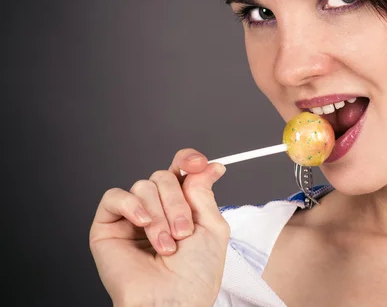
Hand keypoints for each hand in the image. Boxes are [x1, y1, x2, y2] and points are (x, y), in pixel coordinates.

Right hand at [89, 149, 228, 306]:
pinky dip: (132, 205)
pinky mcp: (108, 227)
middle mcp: (157, 210)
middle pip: (163, 176)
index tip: (197, 163)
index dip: (187, 160)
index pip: (179, 171)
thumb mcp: (213, 227)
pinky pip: (114, 197)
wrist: (173, 302)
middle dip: (177, 202)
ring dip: (160, 214)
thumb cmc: (195, 276)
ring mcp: (132, 218)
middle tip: (184, 231)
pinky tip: (143, 223)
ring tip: (166, 244)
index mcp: (182, 208)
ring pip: (144, 186)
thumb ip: (204, 193)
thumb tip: (207, 166)